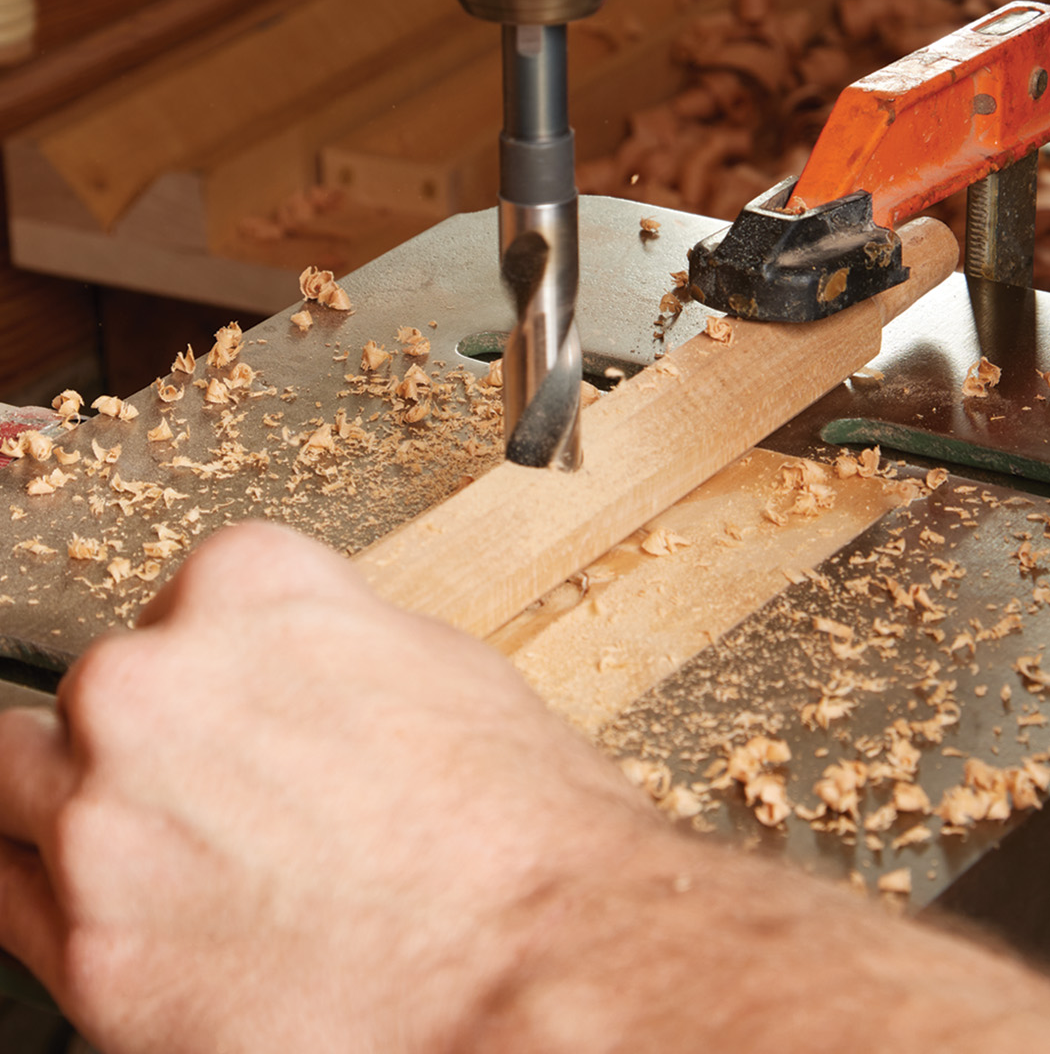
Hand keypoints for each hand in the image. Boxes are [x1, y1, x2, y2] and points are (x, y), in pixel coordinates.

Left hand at [0, 521, 651, 1052]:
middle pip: (98, 690)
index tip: (237, 706)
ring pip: (19, 777)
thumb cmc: (512, 822)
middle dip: (145, 735)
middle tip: (212, 790)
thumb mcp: (433, 666)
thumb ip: (321, 647)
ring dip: (72, 801)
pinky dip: (50, 894)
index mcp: (246, 585)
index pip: (183, 600)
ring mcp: (107, 815)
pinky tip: (118, 908)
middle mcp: (152, 681)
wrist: (540, 963)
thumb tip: (287, 676)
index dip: (220, 663)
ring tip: (150, 847)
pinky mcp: (89, 948)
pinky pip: (7, 896)